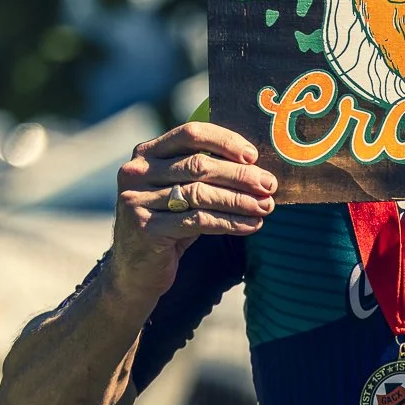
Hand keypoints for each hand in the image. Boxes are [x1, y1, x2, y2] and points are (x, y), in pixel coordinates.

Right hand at [110, 122, 276, 292]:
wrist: (134, 270)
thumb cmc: (167, 223)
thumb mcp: (179, 192)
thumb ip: (203, 174)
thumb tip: (257, 167)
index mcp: (146, 153)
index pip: (190, 134)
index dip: (225, 141)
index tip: (253, 155)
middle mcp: (136, 172)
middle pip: (198, 166)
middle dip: (240, 175)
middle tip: (270, 184)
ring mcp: (136, 200)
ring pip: (200, 194)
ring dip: (239, 200)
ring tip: (265, 206)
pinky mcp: (146, 228)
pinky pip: (198, 221)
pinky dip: (229, 222)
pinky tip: (251, 225)